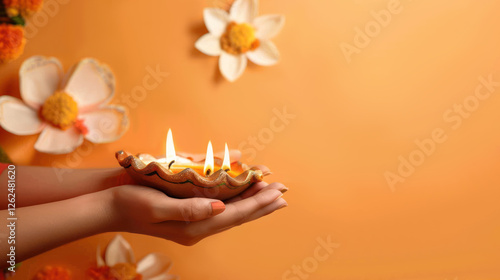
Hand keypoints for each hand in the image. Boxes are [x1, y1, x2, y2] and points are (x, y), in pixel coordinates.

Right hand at [108, 181, 287, 244]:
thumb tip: (220, 208)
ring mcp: (193, 223)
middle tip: (283, 193)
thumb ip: (189, 210)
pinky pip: (219, 210)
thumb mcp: (157, 206)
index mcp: (193, 228)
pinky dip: (235, 202)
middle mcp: (197, 228)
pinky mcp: (188, 215)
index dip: (257, 203)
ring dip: (251, 203)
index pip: (234, 215)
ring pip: (231, 213)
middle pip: (238, 216)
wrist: (110, 206)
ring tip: (270, 195)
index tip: (276, 193)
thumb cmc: (131, 203)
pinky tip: (242, 195)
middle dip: (261, 204)